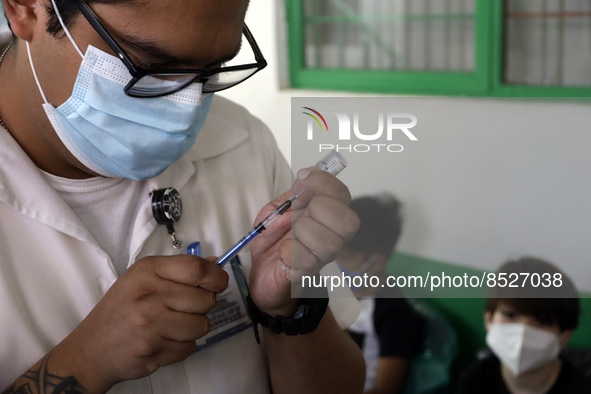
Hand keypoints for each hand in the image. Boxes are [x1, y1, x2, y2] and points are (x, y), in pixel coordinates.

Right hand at [53, 255, 227, 391]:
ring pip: (202, 325)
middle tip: (182, 310)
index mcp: (147, 271)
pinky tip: (163, 341)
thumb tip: (214, 264)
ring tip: (171, 326)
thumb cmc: (121, 310)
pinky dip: (181, 346)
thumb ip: (179, 271)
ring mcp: (151, 324)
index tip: (218, 284)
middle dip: (202, 307)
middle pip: (206, 299)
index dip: (216, 278)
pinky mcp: (153, 350)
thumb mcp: (142, 279)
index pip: (196, 269)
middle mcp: (149, 295)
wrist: (91, 349)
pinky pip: (190, 347)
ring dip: (192, 329)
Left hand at [248, 168, 359, 316]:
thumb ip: (293, 194)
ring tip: (291, 236)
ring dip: (303, 233)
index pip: (342, 195)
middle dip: (318, 211)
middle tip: (299, 215)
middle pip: (349, 221)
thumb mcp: (277, 209)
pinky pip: (306, 260)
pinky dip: (288, 252)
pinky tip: (283, 253)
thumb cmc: (273, 240)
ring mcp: (321, 257)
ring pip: (331, 243)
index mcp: (326, 215)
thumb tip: (306, 175)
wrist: (260, 273)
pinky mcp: (306, 274)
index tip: (304, 179)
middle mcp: (331, 236)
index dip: (325, 183)